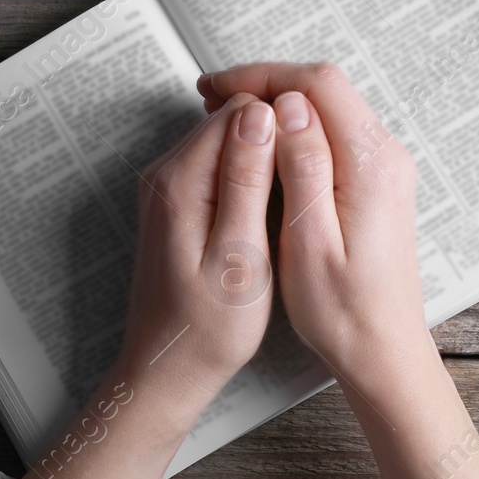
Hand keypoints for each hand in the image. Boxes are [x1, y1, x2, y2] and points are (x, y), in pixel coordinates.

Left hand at [118, 91, 278, 402]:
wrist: (169, 369)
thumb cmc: (208, 328)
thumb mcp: (241, 255)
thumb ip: (247, 180)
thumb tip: (260, 114)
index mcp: (181, 181)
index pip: (240, 109)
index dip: (284, 121)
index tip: (312, 152)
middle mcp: (166, 174)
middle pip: (232, 118)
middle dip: (275, 135)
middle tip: (308, 178)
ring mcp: (169, 187)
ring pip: (228, 139)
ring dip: (264, 155)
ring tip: (294, 194)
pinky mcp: (177, 202)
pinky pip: (220, 164)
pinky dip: (250, 175)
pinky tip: (271, 208)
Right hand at [199, 62, 478, 478]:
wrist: (384, 350)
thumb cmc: (344, 312)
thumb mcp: (309, 242)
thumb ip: (304, 168)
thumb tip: (289, 108)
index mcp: (372, 164)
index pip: (319, 84)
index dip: (263, 76)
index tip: (215, 88)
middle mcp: (387, 155)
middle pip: (325, 88)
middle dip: (266, 84)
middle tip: (211, 98)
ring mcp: (386, 166)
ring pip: (328, 107)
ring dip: (278, 104)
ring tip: (227, 118)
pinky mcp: (377, 181)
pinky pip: (334, 132)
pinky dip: (294, 128)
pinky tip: (262, 145)